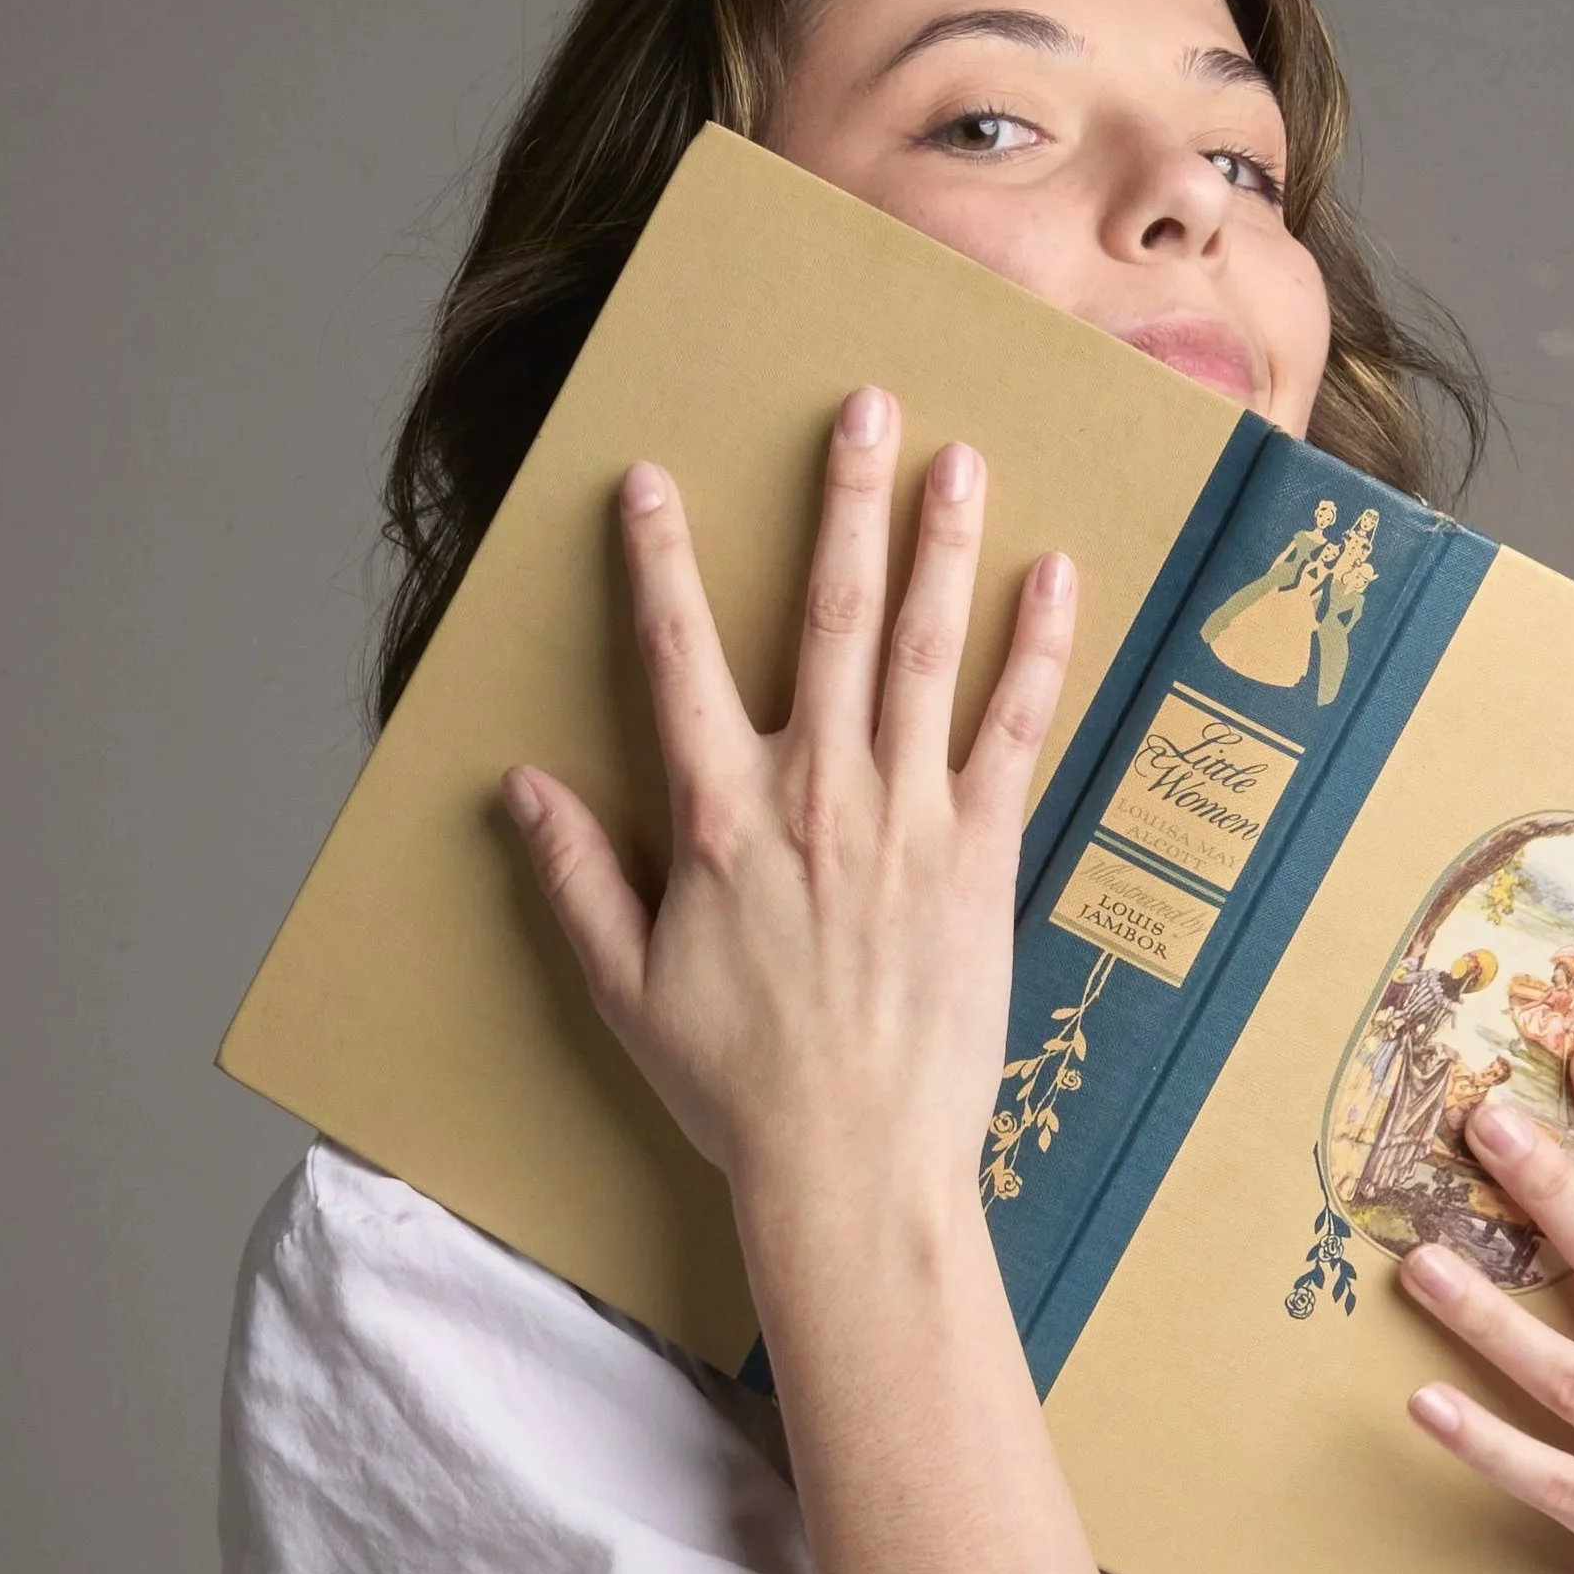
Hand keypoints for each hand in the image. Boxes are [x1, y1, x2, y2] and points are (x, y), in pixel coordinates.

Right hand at [500, 384, 1077, 1226]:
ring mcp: (906, 819)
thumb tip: (519, 787)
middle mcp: (814, 794)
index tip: (653, 479)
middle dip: (843, 503)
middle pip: (826, 617)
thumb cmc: (735, 1084)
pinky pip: (1015, 734)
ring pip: (924, 652)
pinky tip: (1053, 580)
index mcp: (718, 819)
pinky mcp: (980, 858)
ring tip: (958, 460)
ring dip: (940, 548)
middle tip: (864, 409)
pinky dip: (1037, 653)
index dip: (660, 562)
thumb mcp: (624, 986)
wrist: (853, 1163)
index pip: (676, 657)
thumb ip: (574, 876)